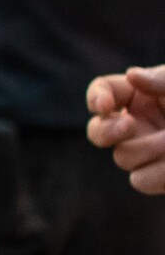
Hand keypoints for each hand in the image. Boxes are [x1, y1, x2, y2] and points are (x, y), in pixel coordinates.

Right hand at [88, 64, 164, 193]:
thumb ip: (161, 79)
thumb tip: (131, 74)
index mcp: (141, 96)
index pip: (103, 91)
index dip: (96, 98)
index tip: (104, 105)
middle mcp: (136, 124)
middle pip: (98, 132)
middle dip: (107, 131)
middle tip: (128, 126)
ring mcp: (145, 152)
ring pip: (123, 157)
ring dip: (151, 149)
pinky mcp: (156, 177)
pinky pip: (142, 179)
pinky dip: (161, 173)